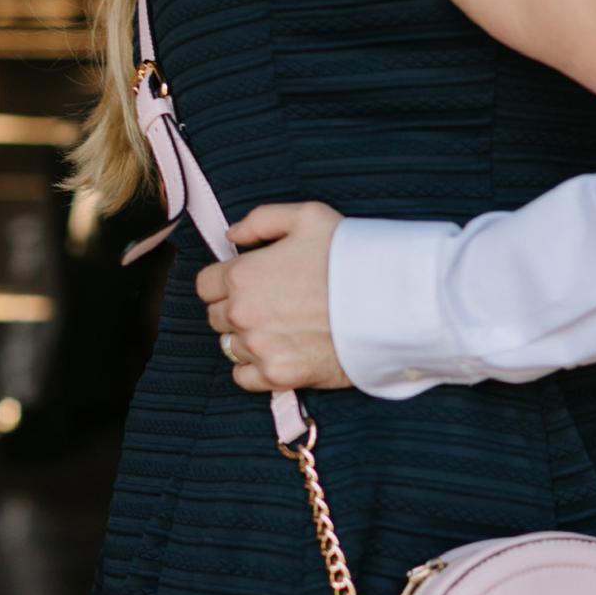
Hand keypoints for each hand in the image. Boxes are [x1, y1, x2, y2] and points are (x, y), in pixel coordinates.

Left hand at [196, 200, 349, 394]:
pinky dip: (255, 367)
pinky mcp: (279, 375)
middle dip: (237, 308)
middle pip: (217, 316)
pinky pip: (244, 377)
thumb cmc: (351, 256)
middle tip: (272, 302)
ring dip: (248, 336)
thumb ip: (261, 220)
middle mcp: (243, 314)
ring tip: (281, 326)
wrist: (390, 303)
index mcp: (243, 275)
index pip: (205, 285)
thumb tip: (232, 236)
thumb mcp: (308, 217)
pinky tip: (279, 350)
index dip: (225, 280)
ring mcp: (260, 347)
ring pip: (231, 346)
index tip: (248, 281)